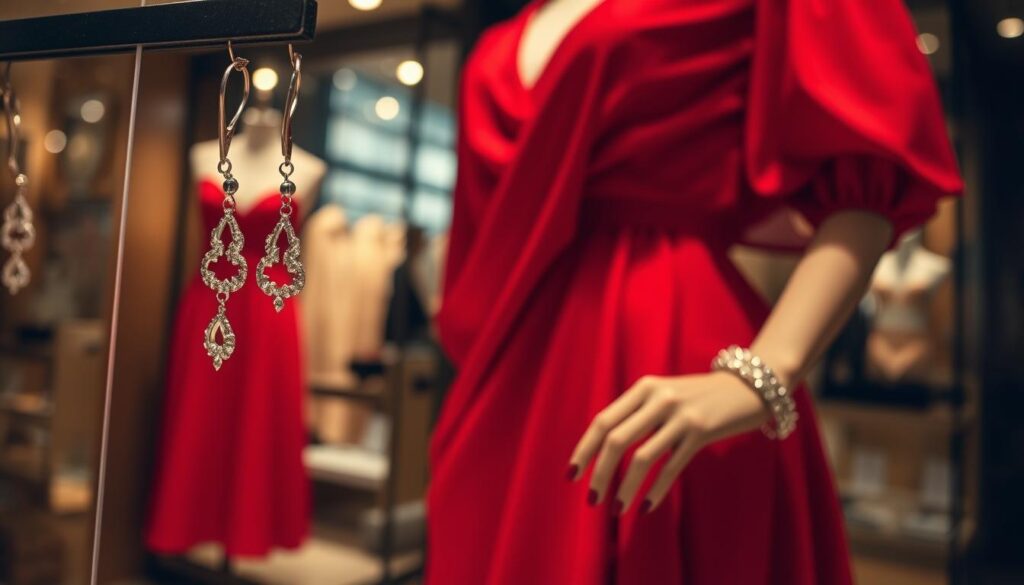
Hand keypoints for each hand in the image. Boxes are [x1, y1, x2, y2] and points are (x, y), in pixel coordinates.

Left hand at [568, 371, 771, 513]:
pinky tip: (645, 507)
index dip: (584, 449)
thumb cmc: (700, 397)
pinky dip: (655, 490)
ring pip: (642, 457)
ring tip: (616, 509)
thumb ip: (637, 414)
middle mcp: (659, 398)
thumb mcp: (664, 395)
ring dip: (626, 488)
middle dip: (600, 472)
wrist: (749, 387)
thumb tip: (603, 450)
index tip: (572, 475)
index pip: (603, 421)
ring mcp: (681, 414)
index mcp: (643, 388)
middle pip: (616, 440)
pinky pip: (671, 467)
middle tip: (591, 500)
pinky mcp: (702, 431)